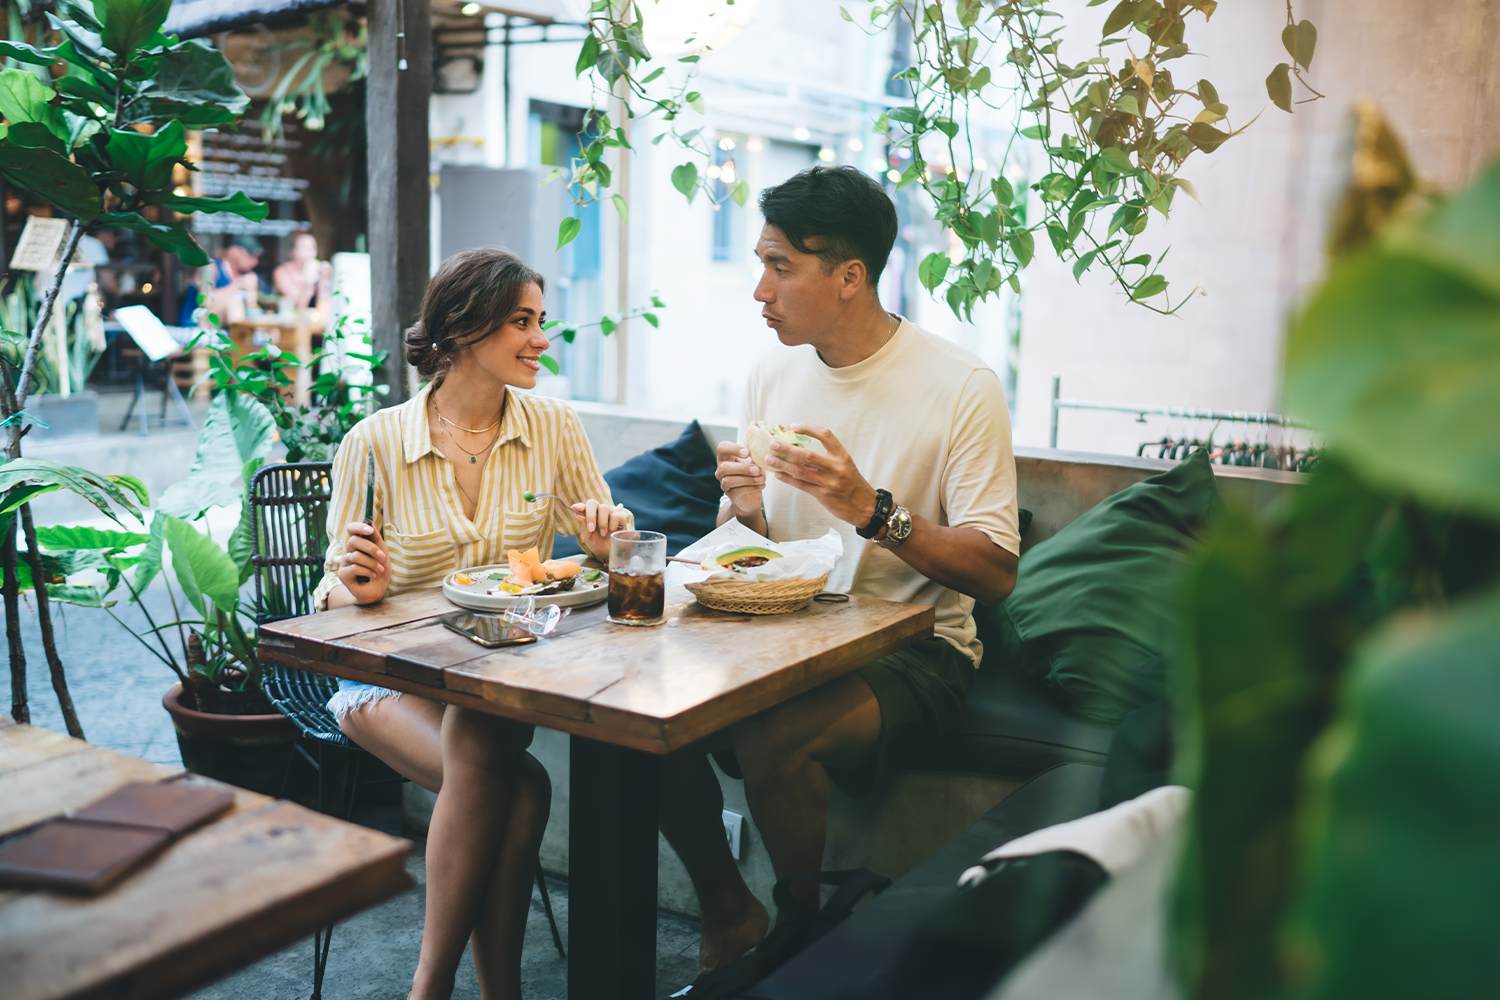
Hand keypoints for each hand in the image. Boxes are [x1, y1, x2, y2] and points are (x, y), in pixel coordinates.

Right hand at [335, 522, 389, 603]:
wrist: (378, 588)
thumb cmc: (379, 568)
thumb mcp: (381, 551)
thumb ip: (375, 538)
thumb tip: (370, 522)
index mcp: (357, 543)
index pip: (351, 528)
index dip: (359, 527)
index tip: (370, 530)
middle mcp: (348, 550)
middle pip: (354, 541)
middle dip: (372, 549)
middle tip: (382, 557)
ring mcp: (343, 562)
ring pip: (356, 556)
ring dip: (372, 563)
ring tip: (379, 570)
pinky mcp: (342, 574)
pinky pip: (354, 568)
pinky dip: (367, 572)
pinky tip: (371, 576)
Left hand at [573, 499, 632, 560]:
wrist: (609, 552)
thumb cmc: (597, 543)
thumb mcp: (587, 537)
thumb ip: (584, 526)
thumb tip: (578, 514)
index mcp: (589, 515)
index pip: (584, 506)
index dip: (579, 506)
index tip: (574, 508)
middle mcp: (599, 511)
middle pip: (593, 503)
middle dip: (591, 515)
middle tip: (591, 528)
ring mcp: (610, 513)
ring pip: (604, 508)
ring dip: (602, 522)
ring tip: (603, 534)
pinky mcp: (620, 518)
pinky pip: (616, 516)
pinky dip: (612, 525)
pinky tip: (612, 532)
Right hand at [715, 441, 765, 517]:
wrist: (751, 495)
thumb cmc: (753, 472)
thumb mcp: (756, 460)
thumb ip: (758, 452)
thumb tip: (769, 440)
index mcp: (726, 456)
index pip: (722, 448)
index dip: (734, 449)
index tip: (748, 452)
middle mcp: (721, 469)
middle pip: (725, 467)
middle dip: (742, 468)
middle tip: (757, 469)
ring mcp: (724, 482)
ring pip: (730, 480)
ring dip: (748, 479)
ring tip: (762, 479)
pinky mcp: (730, 494)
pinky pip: (737, 491)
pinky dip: (751, 487)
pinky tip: (762, 485)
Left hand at [761, 424, 879, 527]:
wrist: (865, 507)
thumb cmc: (852, 484)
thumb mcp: (845, 465)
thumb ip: (827, 458)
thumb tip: (800, 449)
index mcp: (842, 456)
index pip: (825, 435)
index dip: (808, 428)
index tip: (794, 426)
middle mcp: (836, 467)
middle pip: (807, 454)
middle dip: (787, 448)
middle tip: (772, 443)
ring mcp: (829, 482)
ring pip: (801, 471)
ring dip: (783, 464)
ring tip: (769, 458)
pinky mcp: (823, 495)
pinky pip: (801, 485)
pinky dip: (788, 479)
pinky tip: (778, 474)